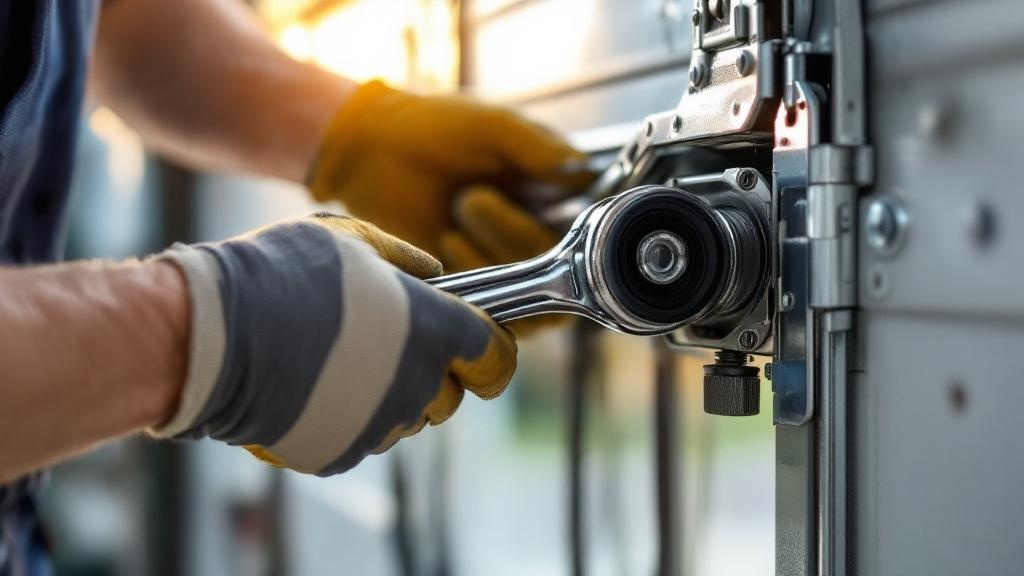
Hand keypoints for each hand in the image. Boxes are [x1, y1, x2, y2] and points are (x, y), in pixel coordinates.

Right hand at [151, 213, 515, 474]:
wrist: (208, 336)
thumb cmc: (280, 274)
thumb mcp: (349, 239)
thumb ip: (403, 259)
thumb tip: (430, 275)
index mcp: (431, 331)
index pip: (496, 359)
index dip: (490, 352)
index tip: (474, 344)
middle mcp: (415, 386)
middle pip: (449, 395)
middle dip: (431, 373)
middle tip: (387, 342)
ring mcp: (376, 427)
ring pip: (404, 417)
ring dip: (387, 394)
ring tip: (338, 359)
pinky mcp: (337, 455)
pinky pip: (360, 438)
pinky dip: (344, 418)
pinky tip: (310, 385)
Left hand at [307, 82, 589, 333]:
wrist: (375, 151)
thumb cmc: (437, 130)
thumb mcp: (496, 127)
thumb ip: (540, 147)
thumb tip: (581, 171)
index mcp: (554, 195)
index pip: (591, 230)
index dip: (579, 231)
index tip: (543, 208)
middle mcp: (538, 234)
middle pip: (562, 267)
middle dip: (515, 233)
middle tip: (474, 196)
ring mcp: (507, 265)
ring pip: (532, 291)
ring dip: (493, 255)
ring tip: (457, 211)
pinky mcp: (475, 289)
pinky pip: (495, 307)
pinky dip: (473, 273)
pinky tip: (445, 239)